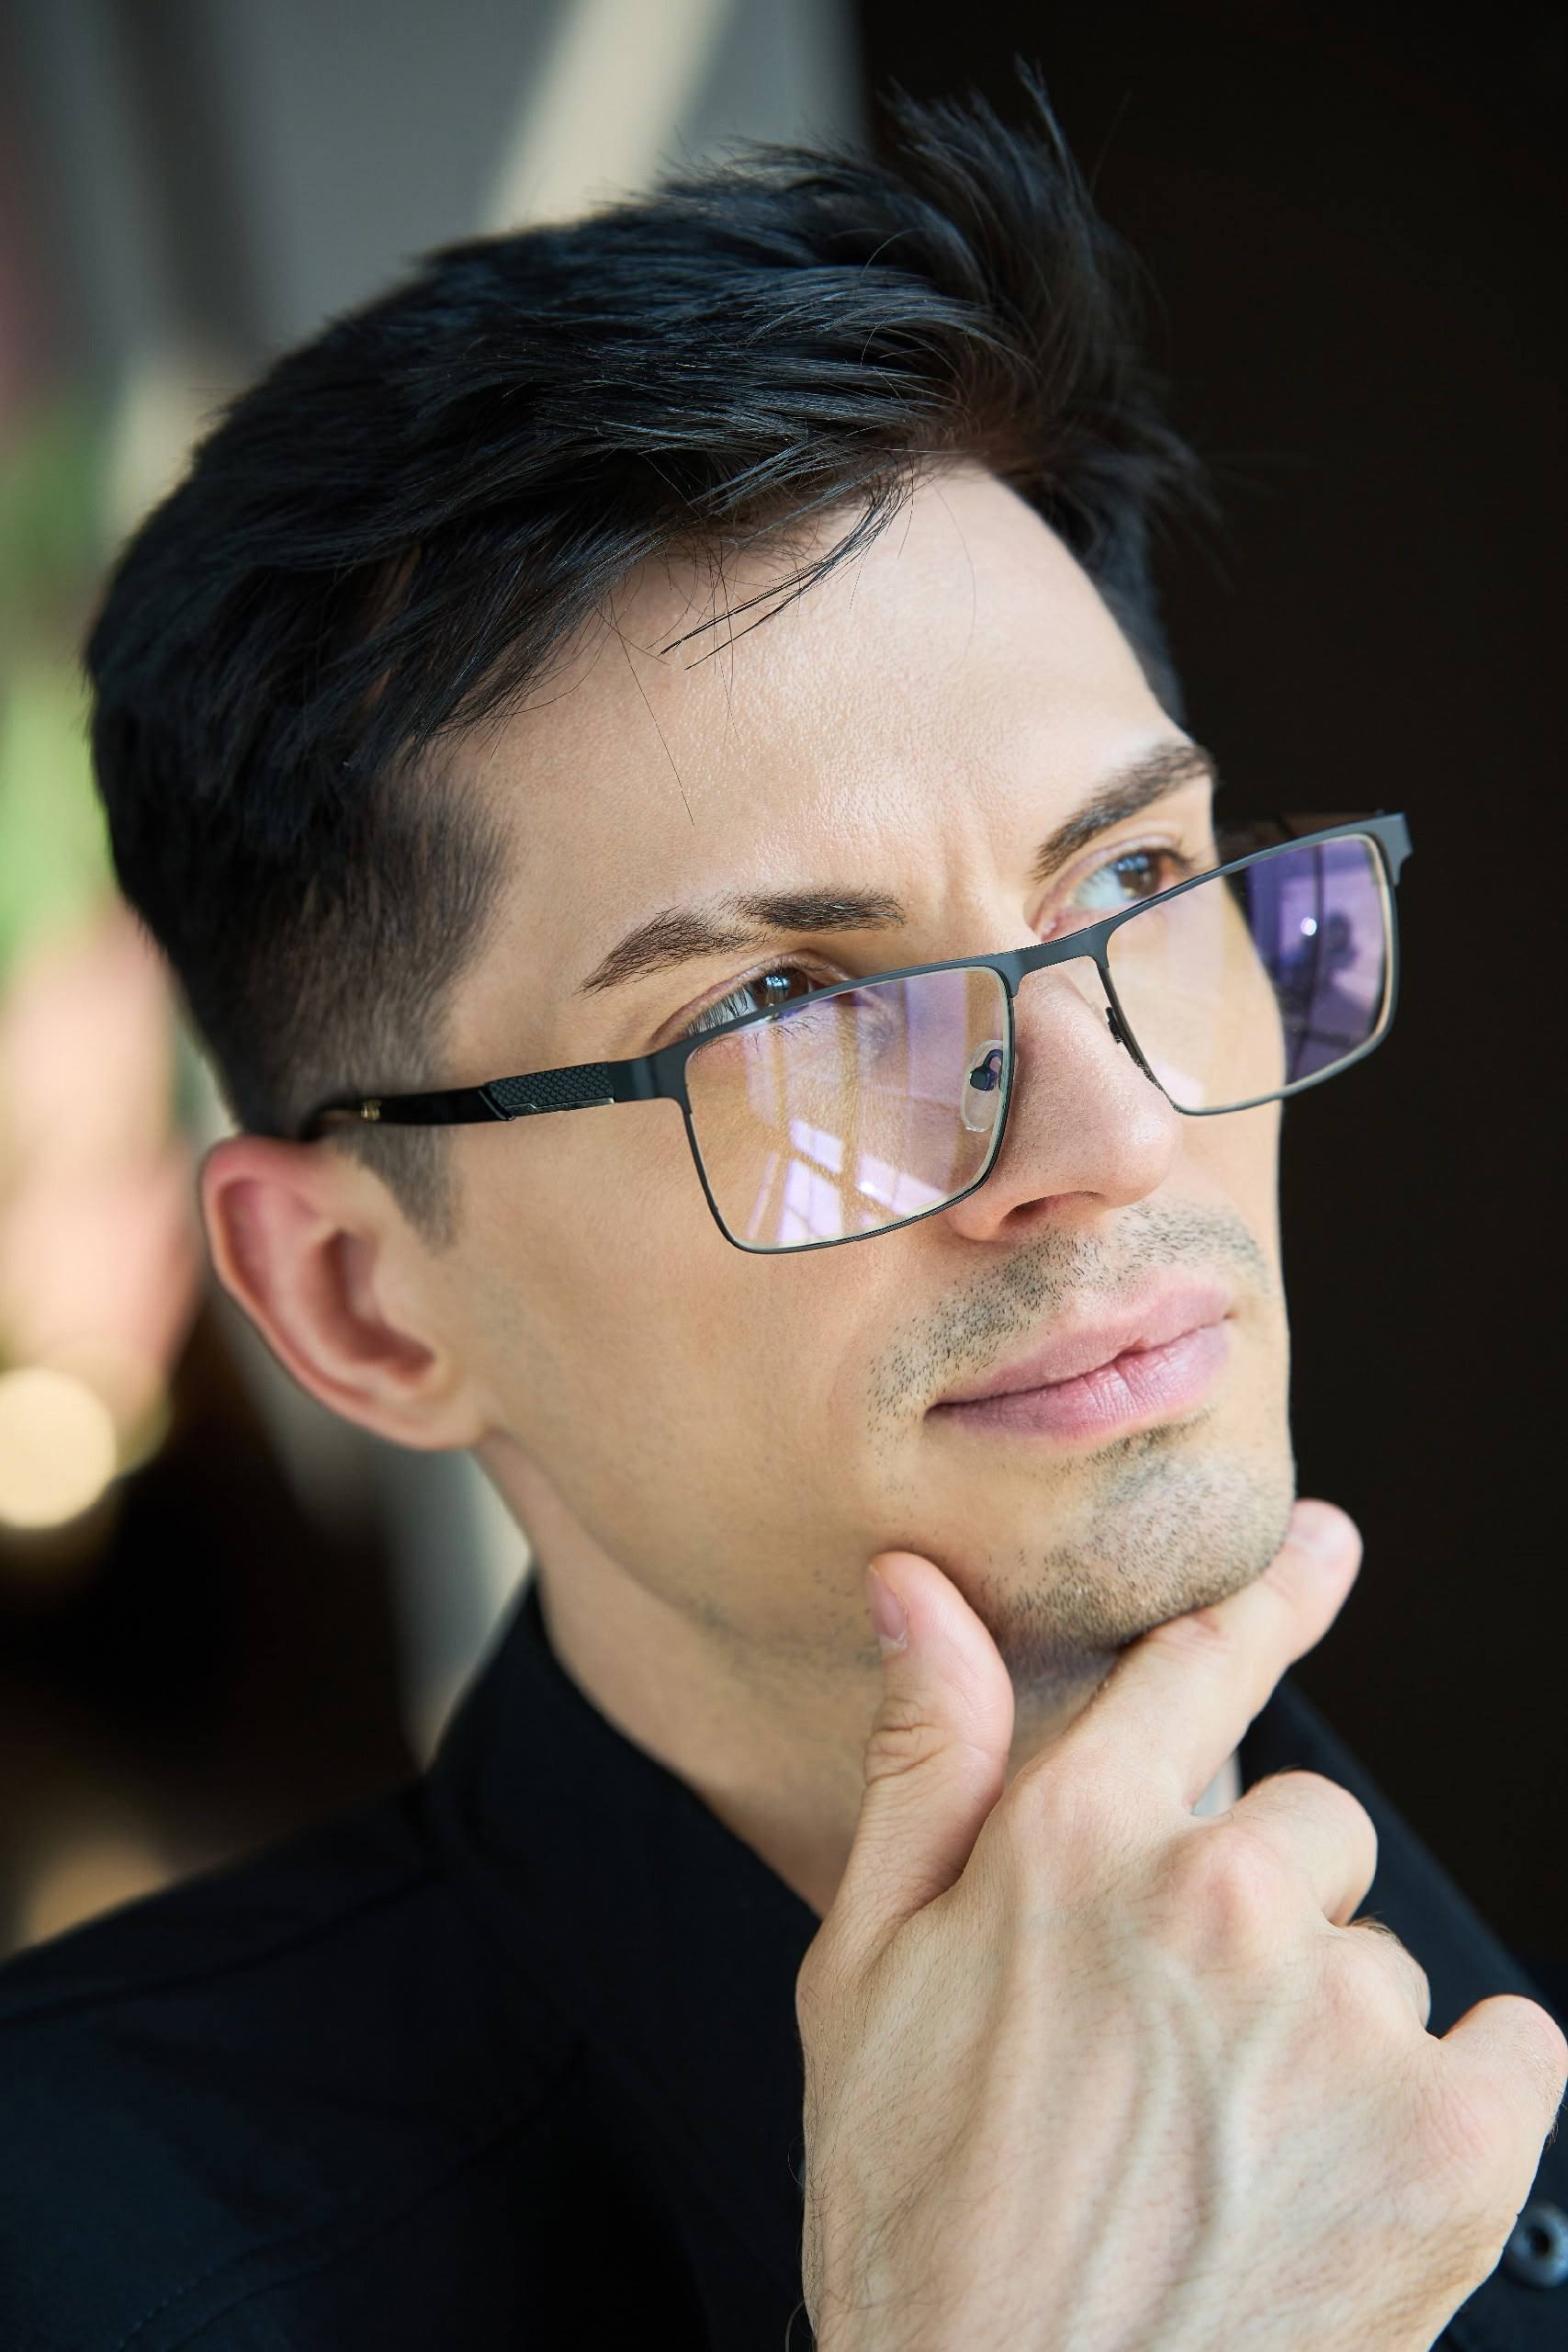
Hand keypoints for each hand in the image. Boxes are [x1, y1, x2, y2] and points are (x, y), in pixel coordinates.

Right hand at [795, 1503, 1566, 2350]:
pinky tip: (1345, 2182)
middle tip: (1183, 2053)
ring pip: (1386, 1956)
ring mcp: (1343, 2018)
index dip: (1271, 1600)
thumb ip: (924, 1761)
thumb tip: (920, 1590)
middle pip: (1308, 1829)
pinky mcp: (1455, 2141)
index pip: (1200, 1668)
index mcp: (1072, 1842)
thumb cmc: (922, 2218)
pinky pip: (1509, 2044)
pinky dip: (1452, 2105)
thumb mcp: (863, 1974)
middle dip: (1262, 1913)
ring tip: (1236, 2154)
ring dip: (1338, 2032)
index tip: (1328, 1552)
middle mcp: (1216, 1898)